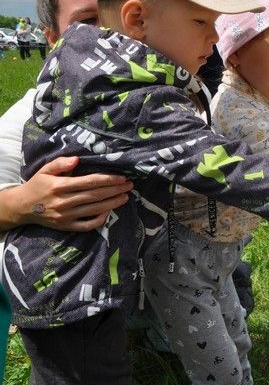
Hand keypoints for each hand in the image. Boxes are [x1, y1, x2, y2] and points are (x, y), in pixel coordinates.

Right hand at [0, 156, 132, 231]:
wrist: (22, 207)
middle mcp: (64, 201)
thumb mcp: (45, 170)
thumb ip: (60, 162)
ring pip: (94, 209)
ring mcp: (65, 216)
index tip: (122, 177)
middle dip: (115, 190)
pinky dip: (99, 220)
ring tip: (125, 197)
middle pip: (96, 195)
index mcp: (60, 186)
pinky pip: (86, 225)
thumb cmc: (37, 185)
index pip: (90, 182)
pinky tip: (108, 212)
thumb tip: (78, 158)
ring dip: (113, 203)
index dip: (108, 180)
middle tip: (130, 185)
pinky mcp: (66, 226)